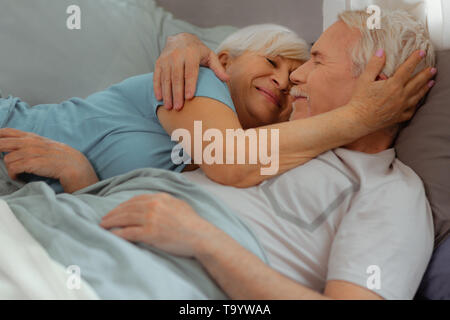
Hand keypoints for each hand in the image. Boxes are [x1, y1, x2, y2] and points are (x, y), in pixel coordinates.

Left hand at [0, 128, 98, 192]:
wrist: (75, 166)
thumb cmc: (61, 159)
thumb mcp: (46, 146)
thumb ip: (32, 144)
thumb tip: (14, 148)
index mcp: (32, 137)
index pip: (7, 132)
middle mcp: (30, 142)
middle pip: (2, 142)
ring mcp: (32, 152)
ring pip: (7, 158)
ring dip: (9, 168)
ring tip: (16, 173)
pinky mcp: (33, 163)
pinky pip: (14, 168)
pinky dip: (13, 174)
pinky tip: (19, 177)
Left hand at [100, 193, 214, 257]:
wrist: (200, 236)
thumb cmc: (192, 223)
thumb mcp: (179, 204)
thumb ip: (165, 201)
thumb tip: (154, 202)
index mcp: (160, 197)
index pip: (135, 199)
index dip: (123, 205)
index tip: (116, 210)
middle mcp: (154, 206)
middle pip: (127, 208)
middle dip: (113, 213)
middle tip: (104, 219)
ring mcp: (151, 219)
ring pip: (125, 219)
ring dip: (112, 222)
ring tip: (103, 226)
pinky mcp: (150, 233)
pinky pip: (129, 232)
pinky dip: (118, 233)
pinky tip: (112, 235)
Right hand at [153, 33, 229, 110]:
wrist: (181, 38)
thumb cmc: (198, 51)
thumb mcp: (209, 55)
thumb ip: (217, 68)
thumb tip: (227, 79)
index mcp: (191, 54)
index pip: (190, 72)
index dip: (190, 85)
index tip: (189, 98)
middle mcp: (177, 55)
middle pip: (177, 77)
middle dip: (177, 94)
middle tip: (178, 108)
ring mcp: (166, 59)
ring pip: (166, 78)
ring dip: (167, 94)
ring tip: (169, 107)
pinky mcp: (159, 62)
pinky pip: (157, 76)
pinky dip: (157, 88)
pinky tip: (159, 99)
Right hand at [349, 49, 436, 130]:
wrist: (358, 120)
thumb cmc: (359, 100)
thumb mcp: (364, 79)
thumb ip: (374, 65)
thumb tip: (381, 52)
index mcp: (393, 85)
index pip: (407, 68)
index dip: (415, 59)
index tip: (421, 52)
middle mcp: (400, 96)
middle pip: (417, 82)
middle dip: (426, 74)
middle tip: (432, 69)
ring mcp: (401, 107)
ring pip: (417, 96)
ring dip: (425, 88)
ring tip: (431, 82)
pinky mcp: (398, 117)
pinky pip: (411, 111)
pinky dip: (416, 105)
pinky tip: (417, 102)